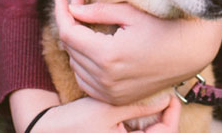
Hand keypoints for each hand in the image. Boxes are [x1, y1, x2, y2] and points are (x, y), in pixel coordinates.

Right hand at [10, 89, 180, 132]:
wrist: (49, 127)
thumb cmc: (76, 122)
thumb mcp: (108, 110)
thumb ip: (137, 106)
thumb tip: (164, 99)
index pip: (165, 132)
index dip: (172, 114)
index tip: (170, 96)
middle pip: (159, 130)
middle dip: (164, 114)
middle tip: (165, 93)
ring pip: (149, 129)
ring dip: (154, 114)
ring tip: (154, 94)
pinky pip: (137, 127)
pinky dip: (141, 115)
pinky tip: (139, 99)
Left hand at [54, 0, 221, 104]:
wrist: (189, 52)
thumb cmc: (163, 26)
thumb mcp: (130, 13)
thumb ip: (97, 11)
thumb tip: (73, 8)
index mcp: (108, 55)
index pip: (69, 34)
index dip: (62, 14)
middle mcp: (106, 79)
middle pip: (71, 49)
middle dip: (70, 24)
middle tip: (79, 4)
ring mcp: (111, 92)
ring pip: (76, 67)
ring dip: (76, 45)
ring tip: (88, 25)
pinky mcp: (116, 98)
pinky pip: (86, 83)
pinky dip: (84, 65)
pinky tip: (93, 49)